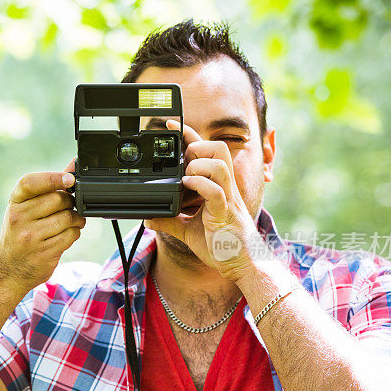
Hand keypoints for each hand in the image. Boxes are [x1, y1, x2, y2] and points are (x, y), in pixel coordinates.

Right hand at [0, 159, 85, 292]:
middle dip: (70, 202)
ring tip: (71, 221)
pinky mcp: (44, 253)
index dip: (52, 178)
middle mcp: (19, 218)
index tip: (69, 179)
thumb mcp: (26, 208)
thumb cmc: (20, 233)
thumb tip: (72, 166)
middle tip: (69, 206)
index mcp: (15, 202)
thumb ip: (48, 187)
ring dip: (76, 219)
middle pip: (57, 199)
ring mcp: (31, 237)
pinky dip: (74, 233)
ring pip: (67, 218)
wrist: (8, 268)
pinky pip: (71, 235)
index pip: (30, 183)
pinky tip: (66, 234)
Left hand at [148, 120, 262, 280]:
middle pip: (219, 148)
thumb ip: (170, 222)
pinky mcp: (225, 214)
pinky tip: (188, 186)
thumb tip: (149, 218)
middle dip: (198, 144)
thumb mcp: (188, 231)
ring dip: (198, 163)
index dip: (190, 135)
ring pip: (219, 164)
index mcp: (218, 187)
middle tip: (183, 157)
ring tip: (186, 174)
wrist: (241, 265)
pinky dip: (201, 184)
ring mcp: (227, 200)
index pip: (207, 153)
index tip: (170, 124)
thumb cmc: (222, 246)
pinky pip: (216, 191)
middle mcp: (225, 188)